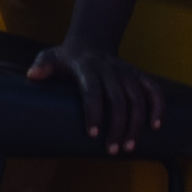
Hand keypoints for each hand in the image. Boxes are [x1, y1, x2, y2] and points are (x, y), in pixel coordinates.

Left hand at [29, 35, 161, 156]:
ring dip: (136, 124)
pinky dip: (158, 107)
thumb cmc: (67, 58)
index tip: (93, 134)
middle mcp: (110, 70)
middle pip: (118, 100)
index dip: (94, 112)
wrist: (92, 41)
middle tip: (112, 150)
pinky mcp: (138, 75)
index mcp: (87, 67)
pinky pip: (154, 90)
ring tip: (129, 147)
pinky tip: (155, 126)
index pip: (93, 90)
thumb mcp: (51, 56)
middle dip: (117, 126)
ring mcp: (127, 72)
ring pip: (138, 99)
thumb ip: (42, 66)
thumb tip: (33, 76)